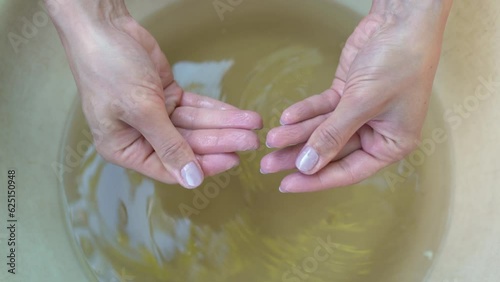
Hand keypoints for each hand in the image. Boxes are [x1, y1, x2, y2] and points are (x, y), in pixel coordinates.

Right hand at [49, 1, 261, 187]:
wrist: (103, 26)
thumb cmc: (109, 69)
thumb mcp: (141, 110)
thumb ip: (169, 146)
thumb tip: (192, 180)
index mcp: (125, 148)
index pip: (169, 167)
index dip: (202, 165)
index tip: (232, 160)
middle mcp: (141, 135)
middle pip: (188, 144)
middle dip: (221, 141)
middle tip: (251, 140)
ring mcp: (156, 114)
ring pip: (196, 125)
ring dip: (224, 124)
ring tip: (253, 124)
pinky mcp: (167, 95)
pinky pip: (195, 106)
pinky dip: (216, 109)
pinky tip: (237, 114)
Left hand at [261, 0, 451, 191]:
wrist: (402, 20)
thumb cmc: (399, 62)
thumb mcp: (364, 103)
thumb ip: (333, 135)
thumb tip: (307, 165)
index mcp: (391, 144)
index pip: (349, 171)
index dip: (316, 180)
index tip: (286, 185)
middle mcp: (376, 132)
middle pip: (331, 151)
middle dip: (298, 156)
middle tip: (268, 164)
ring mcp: (360, 113)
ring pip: (322, 129)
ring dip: (296, 133)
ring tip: (271, 138)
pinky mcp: (347, 94)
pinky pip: (321, 108)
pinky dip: (305, 111)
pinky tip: (286, 117)